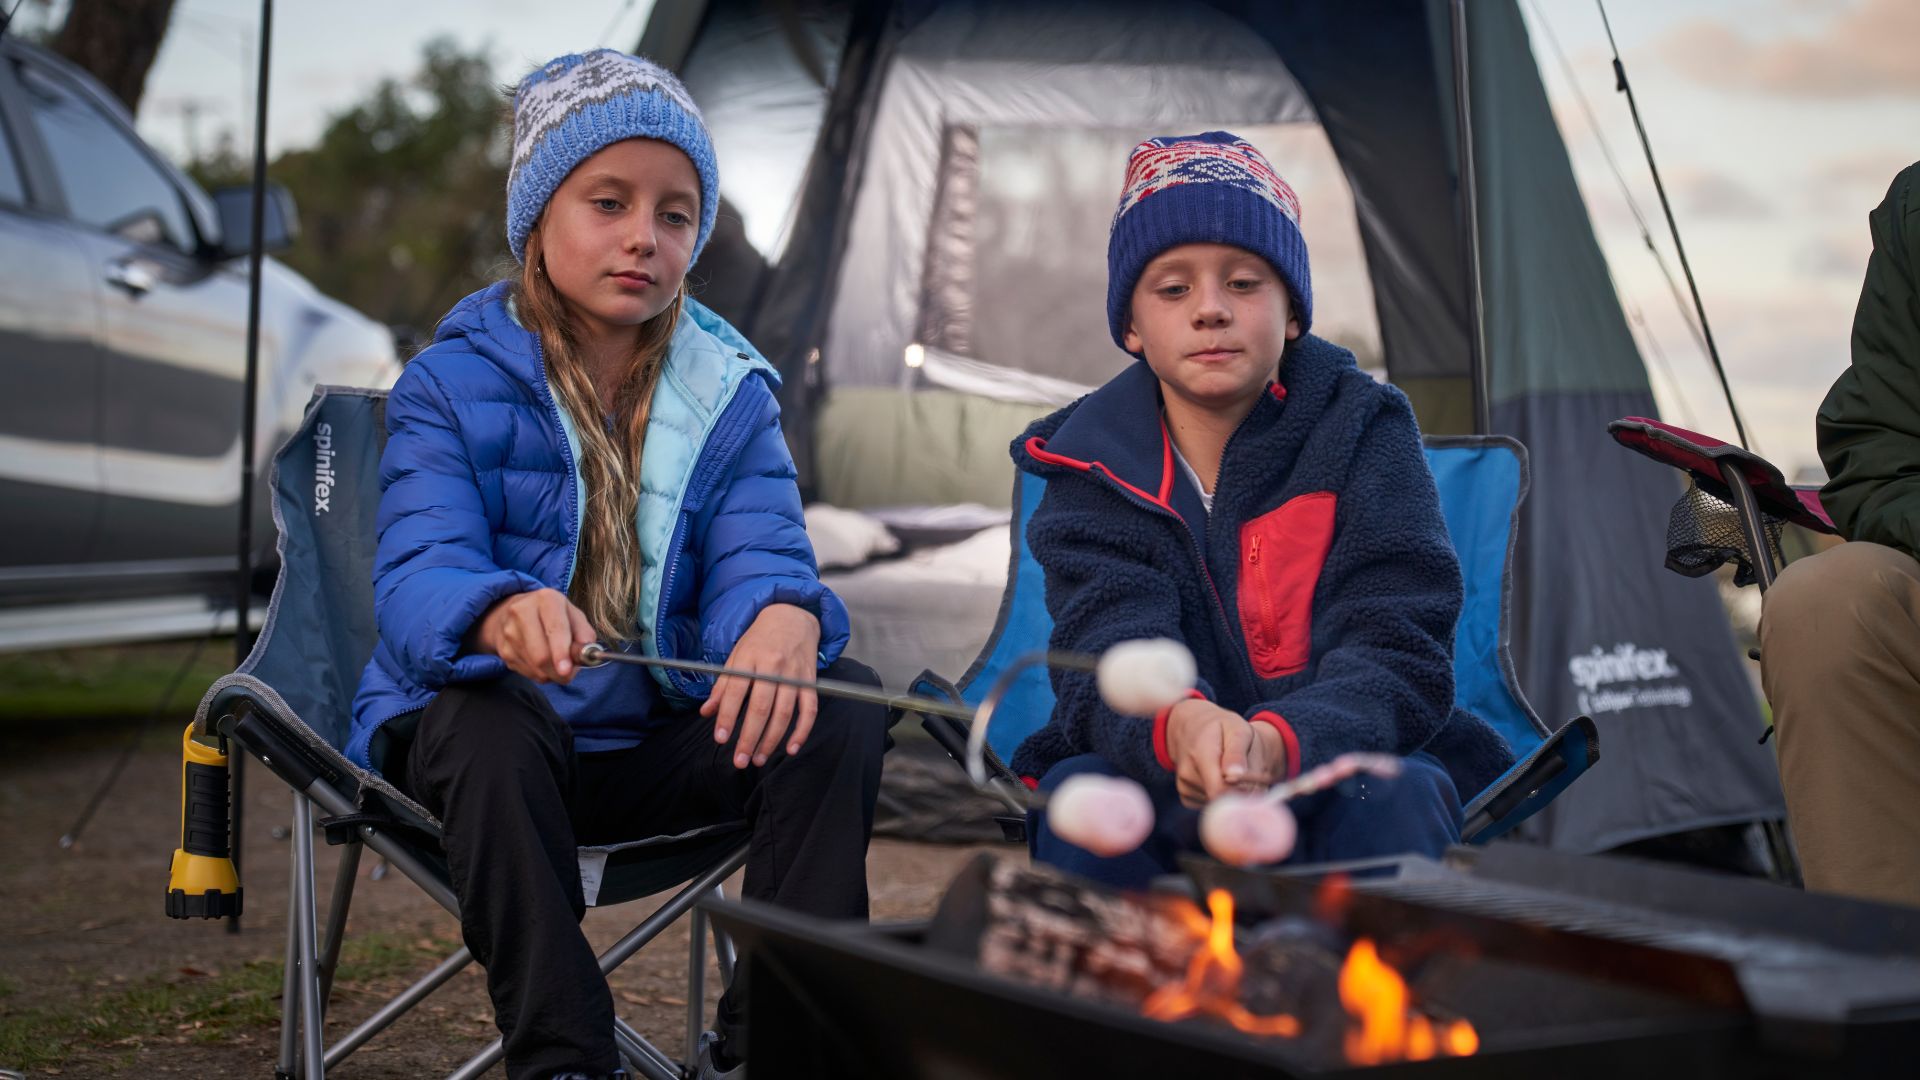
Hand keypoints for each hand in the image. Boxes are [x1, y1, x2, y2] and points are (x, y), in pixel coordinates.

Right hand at [472, 588, 597, 683]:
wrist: (511, 613)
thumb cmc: (551, 616)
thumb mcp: (572, 615)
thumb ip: (584, 633)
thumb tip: (588, 652)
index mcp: (546, 599)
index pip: (555, 628)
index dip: (561, 652)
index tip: (566, 670)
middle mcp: (522, 612)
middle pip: (542, 655)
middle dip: (559, 671)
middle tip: (569, 672)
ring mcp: (509, 632)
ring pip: (535, 667)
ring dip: (551, 674)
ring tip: (556, 663)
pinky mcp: (503, 650)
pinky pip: (527, 673)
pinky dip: (540, 674)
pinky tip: (541, 662)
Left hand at [699, 603, 820, 768]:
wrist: (793, 617)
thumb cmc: (760, 640)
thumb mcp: (736, 655)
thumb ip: (723, 685)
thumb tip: (707, 712)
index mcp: (749, 658)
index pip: (735, 692)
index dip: (727, 717)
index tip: (721, 739)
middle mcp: (772, 666)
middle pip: (761, 707)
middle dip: (749, 737)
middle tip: (740, 760)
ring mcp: (794, 674)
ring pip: (784, 713)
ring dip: (771, 740)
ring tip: (758, 759)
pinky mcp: (810, 681)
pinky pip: (809, 710)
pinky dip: (802, 731)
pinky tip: (791, 748)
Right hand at [1166, 699, 1285, 807]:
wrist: (1192, 728)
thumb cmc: (1220, 728)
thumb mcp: (1236, 729)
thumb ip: (1237, 752)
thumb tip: (1234, 776)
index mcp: (1201, 753)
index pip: (1221, 789)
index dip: (1244, 790)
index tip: (1255, 779)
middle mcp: (1187, 773)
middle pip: (1223, 798)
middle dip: (1242, 791)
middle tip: (1247, 771)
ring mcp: (1185, 787)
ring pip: (1220, 803)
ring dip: (1234, 793)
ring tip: (1232, 772)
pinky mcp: (1186, 798)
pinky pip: (1213, 805)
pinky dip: (1223, 796)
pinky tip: (1220, 779)